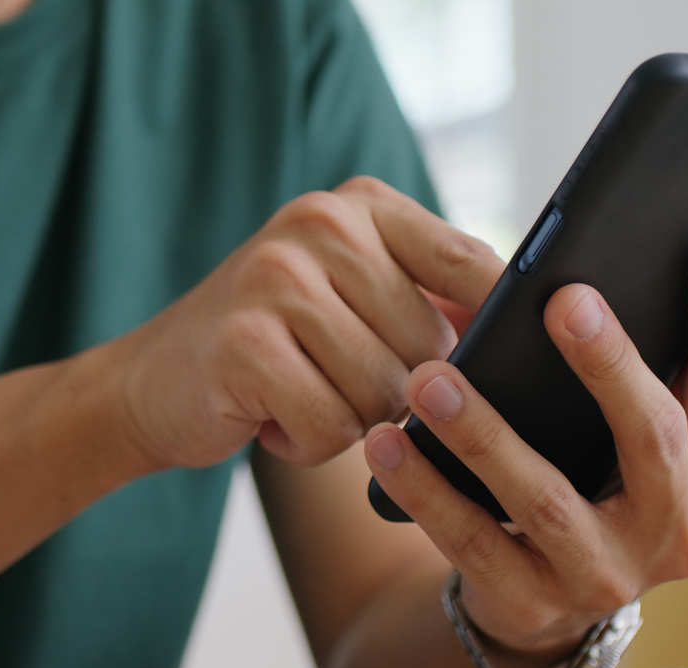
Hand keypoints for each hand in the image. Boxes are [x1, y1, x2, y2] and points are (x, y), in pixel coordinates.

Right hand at [87, 177, 503, 469]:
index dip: (497, 328)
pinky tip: (270, 419)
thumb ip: (430, 299)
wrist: (149, 383)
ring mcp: (278, 278)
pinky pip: (333, 424)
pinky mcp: (246, 343)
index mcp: (360, 204)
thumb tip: (538, 333)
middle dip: (400, 394)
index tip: (502, 370)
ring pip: (386, 393)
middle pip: (431, 348)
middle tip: (339, 385)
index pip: (470, 263)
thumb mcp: (351, 297)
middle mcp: (321, 224)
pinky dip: (308, 443)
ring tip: (302, 397)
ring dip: (350, 423)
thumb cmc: (273, 348)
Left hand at [361, 240, 687, 667]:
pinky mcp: (533, 605)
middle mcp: (678, 532)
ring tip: (427, 377)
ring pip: (543, 497)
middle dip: (609, 365)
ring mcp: (607, 577)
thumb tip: (576, 271)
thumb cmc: (586, 478)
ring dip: (482, 431)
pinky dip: (425, 489)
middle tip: (563, 299)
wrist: (540, 602)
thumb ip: (630, 368)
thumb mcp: (626, 438)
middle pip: (652, 439)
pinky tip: (387, 441)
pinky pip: (471, 541)